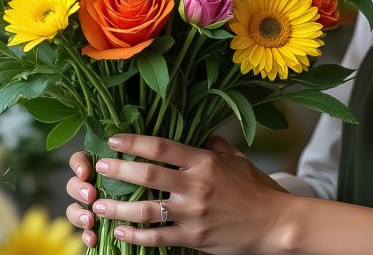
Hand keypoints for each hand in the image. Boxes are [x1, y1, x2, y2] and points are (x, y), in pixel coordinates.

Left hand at [65, 134, 292, 253]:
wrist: (275, 223)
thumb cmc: (256, 189)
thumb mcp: (237, 160)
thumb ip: (214, 146)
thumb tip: (199, 134)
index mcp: (205, 162)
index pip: (162, 147)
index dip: (134, 142)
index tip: (113, 140)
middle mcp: (196, 186)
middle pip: (147, 176)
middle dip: (118, 171)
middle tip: (98, 168)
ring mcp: (194, 214)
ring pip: (146, 210)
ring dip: (118, 208)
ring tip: (98, 206)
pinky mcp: (194, 238)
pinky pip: (157, 238)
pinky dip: (135, 236)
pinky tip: (119, 232)